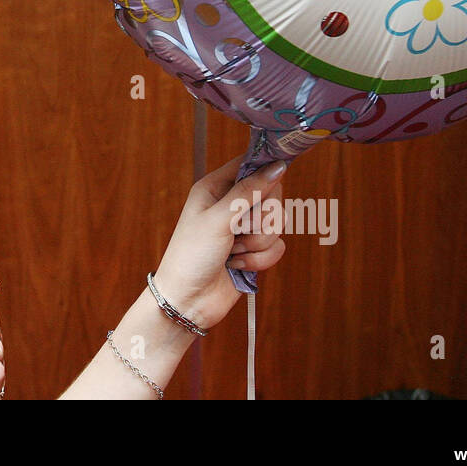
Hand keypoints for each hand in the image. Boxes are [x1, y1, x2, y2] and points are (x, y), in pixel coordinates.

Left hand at [152, 156, 286, 331]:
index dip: (266, 170)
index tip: (278, 176)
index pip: (251, 165)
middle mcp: (232, 205)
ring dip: (257, 243)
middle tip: (239, 230)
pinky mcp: (255, 251)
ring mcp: (244, 229)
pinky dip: (260, 260)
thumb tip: (277, 167)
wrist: (188, 300)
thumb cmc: (191, 255)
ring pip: (277, 223)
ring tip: (233, 252)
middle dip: (261, 219)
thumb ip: (248, 192)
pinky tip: (237, 266)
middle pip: (271, 195)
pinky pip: (278, 247)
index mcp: (216, 188)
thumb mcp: (218, 219)